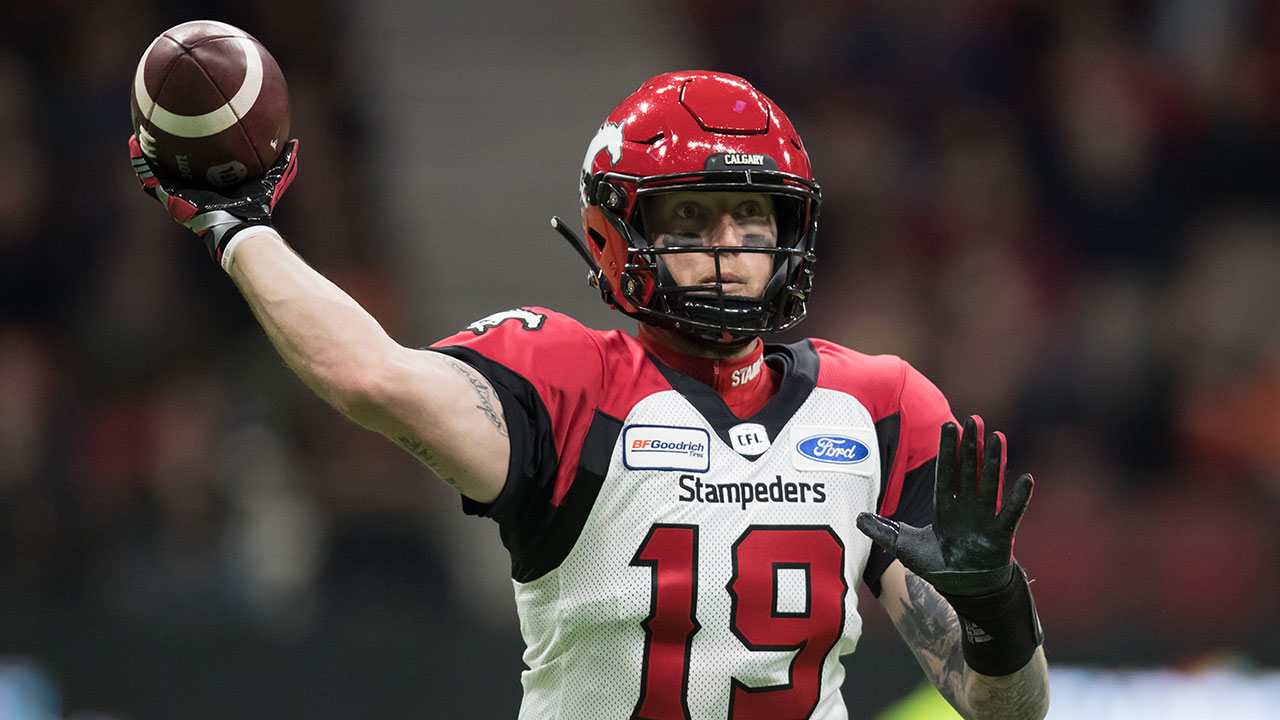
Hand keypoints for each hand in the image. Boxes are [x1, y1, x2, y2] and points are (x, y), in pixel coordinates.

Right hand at [128, 135, 298, 263]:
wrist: (242, 226)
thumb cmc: (258, 208)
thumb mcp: (272, 178)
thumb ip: (283, 160)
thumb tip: (295, 141)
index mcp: (215, 187)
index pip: (202, 168)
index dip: (195, 154)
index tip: (192, 135)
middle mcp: (195, 191)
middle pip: (177, 168)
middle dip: (167, 152)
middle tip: (158, 131)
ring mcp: (181, 196)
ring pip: (158, 173)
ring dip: (146, 156)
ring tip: (136, 136)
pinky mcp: (171, 198)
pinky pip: (152, 179)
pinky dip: (141, 162)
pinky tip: (134, 144)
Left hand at [857, 416, 1033, 596]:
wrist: (965, 590)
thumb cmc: (938, 566)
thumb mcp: (904, 546)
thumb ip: (882, 530)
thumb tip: (857, 518)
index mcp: (945, 505)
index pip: (945, 471)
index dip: (947, 449)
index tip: (950, 426)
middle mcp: (966, 506)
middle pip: (967, 470)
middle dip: (969, 446)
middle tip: (974, 419)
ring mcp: (984, 518)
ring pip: (989, 483)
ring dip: (993, 461)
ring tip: (997, 435)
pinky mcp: (1000, 534)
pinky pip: (1011, 513)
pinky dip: (1019, 498)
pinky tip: (1026, 478)